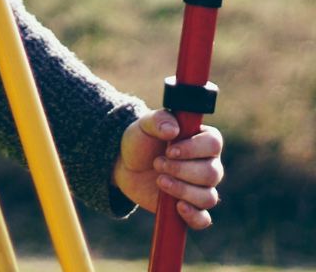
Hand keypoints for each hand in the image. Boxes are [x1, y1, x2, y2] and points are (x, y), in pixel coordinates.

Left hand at [112, 109, 223, 229]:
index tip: (171, 150)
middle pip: (212, 173)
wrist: (126, 164)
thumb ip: (158, 120)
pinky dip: (193, 216)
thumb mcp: (144, 125)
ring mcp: (201, 188)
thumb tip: (173, 129)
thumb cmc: (140, 141)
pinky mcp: (190, 207)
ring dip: (182, 190)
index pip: (214, 143)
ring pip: (208, 197)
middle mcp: (208, 165)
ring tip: (160, 180)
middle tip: (158, 163)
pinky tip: (177, 207)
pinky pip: (203, 219)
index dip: (194, 149)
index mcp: (201, 140)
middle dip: (182, 170)